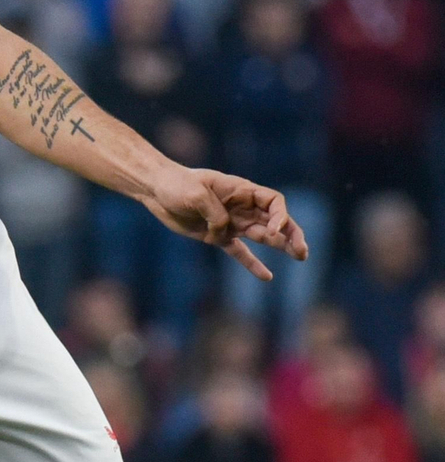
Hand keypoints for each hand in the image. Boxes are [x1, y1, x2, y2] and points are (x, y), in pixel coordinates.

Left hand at [143, 166, 308, 281]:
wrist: (158, 190)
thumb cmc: (177, 185)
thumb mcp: (195, 194)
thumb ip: (214, 213)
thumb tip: (223, 231)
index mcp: (241, 190)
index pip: (272, 201)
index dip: (279, 216)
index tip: (274, 230)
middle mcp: (241, 207)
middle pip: (274, 220)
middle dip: (291, 234)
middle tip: (303, 251)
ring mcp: (231, 222)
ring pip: (262, 236)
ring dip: (281, 246)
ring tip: (300, 257)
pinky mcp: (218, 237)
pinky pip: (239, 252)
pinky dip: (253, 264)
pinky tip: (268, 277)